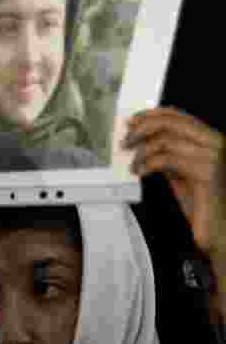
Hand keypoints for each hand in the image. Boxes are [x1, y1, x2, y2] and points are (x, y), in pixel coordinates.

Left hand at [125, 107, 224, 253]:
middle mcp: (215, 143)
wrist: (218, 229)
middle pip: (172, 122)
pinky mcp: (207, 172)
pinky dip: (148, 164)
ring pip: (167, 140)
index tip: (132, 121)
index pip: (180, 116)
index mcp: (210, 140)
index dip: (152, 115)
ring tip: (134, 165)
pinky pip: (168, 159)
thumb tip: (145, 144)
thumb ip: (169, 156)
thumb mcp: (181, 173)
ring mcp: (214, 156)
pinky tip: (142, 172)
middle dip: (142, 129)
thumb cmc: (202, 204)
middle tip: (126, 142)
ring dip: (142, 152)